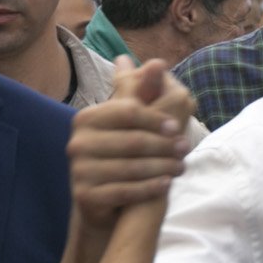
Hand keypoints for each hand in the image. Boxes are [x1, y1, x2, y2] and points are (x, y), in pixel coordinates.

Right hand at [67, 57, 190, 223]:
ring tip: (181, 167)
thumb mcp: (128, 120)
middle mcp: (77, 142)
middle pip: (132, 140)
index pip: (128, 111)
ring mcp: (79, 169)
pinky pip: (125, 191)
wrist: (101, 200)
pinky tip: (167, 184)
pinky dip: (150, 187)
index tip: (176, 126)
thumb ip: (141, 91)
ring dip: (162, 167)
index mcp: (86, 117)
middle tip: (185, 148)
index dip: (155, 118)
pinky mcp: (85, 195)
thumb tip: (158, 62)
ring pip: (132, 167)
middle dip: (164, 145)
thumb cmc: (119, 152)